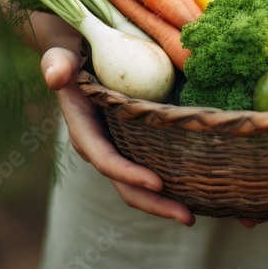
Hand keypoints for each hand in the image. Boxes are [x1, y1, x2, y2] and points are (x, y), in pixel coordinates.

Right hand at [31, 11, 195, 225]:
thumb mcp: (59, 54)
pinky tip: (211, 190)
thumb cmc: (71, 51)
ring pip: (146, 184)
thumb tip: (56, 76)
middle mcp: (105, 146)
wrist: (79, 51)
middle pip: (128, 185)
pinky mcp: (141, 141)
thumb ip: (56, 64)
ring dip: (173, 201)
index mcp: (86, 130)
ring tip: (203, 214)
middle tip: (188, 217)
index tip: (156, 183)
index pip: (106, 159)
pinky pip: (161, 165)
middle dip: (157, 204)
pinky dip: (183, 181)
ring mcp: (124, 147)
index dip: (128, 173)